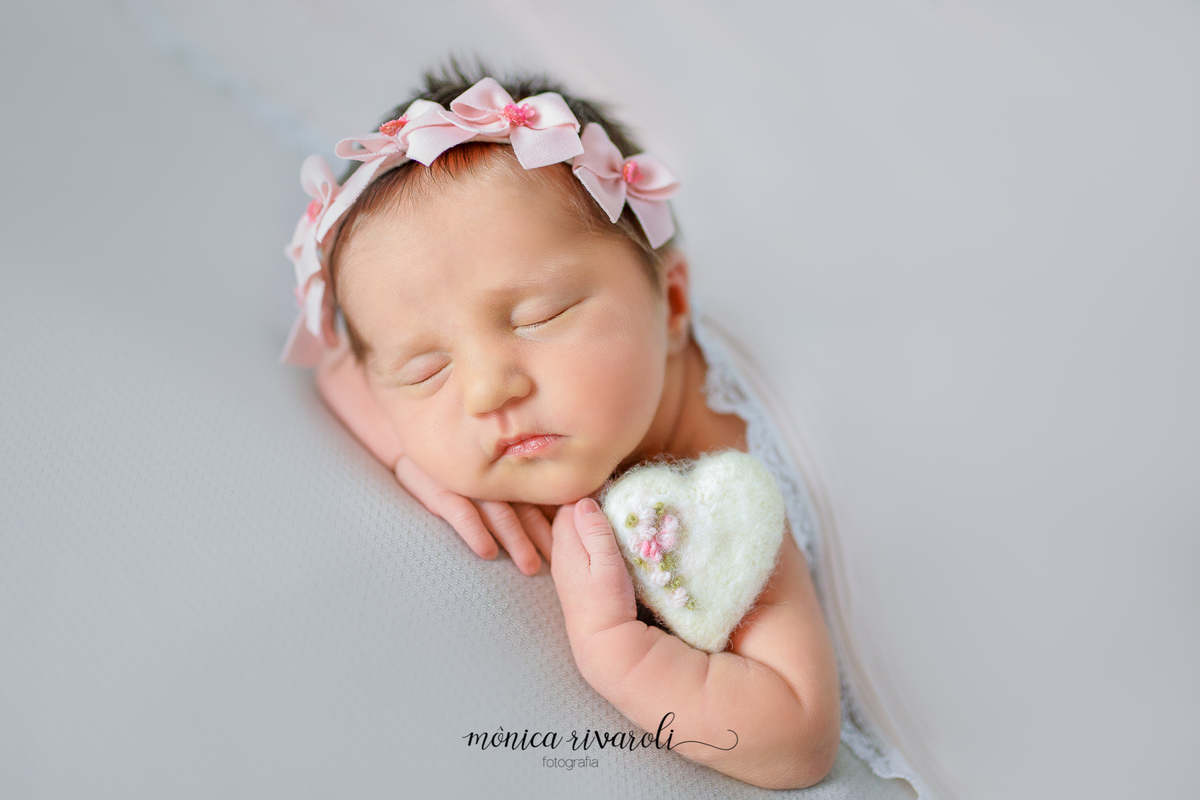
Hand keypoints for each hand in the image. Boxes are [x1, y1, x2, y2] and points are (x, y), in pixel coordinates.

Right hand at [393, 455, 552, 574]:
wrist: (409, 440)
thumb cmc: (453, 462)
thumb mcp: (485, 470)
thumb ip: (515, 485)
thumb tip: (556, 513)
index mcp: (507, 471)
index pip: (539, 498)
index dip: (556, 521)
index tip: (573, 544)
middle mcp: (492, 476)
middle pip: (525, 507)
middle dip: (543, 537)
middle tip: (559, 562)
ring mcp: (467, 482)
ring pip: (498, 512)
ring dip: (515, 540)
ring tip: (530, 565)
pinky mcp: (440, 489)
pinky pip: (460, 512)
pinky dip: (475, 532)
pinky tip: (488, 553)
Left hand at [549, 499, 638, 683]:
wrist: (602, 641)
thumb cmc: (607, 602)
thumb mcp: (607, 563)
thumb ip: (595, 531)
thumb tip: (584, 501)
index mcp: (565, 545)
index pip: (567, 505)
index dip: (586, 493)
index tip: (608, 487)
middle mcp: (559, 553)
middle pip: (566, 517)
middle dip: (584, 505)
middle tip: (610, 497)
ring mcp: (564, 567)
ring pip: (571, 533)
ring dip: (586, 523)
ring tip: (609, 515)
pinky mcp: (573, 578)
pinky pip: (576, 547)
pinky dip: (587, 539)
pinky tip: (602, 540)